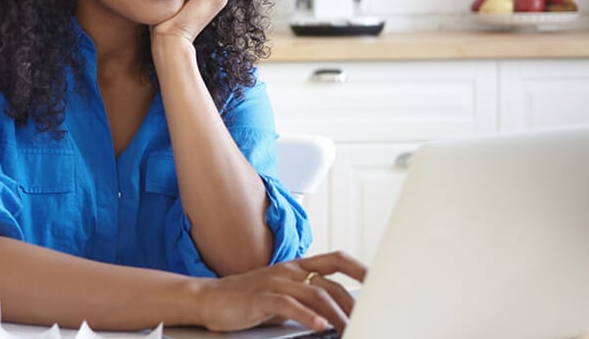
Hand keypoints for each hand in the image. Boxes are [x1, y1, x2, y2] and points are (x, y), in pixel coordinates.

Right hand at [193, 251, 366, 332]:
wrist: (209, 299)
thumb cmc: (246, 299)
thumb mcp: (282, 295)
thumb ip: (306, 299)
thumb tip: (335, 315)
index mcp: (296, 267)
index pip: (335, 260)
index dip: (359, 268)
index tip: (379, 281)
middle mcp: (288, 271)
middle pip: (330, 283)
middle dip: (352, 304)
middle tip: (366, 320)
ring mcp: (274, 283)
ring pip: (314, 294)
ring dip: (335, 314)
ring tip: (348, 329)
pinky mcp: (260, 298)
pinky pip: (288, 305)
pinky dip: (306, 316)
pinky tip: (319, 326)